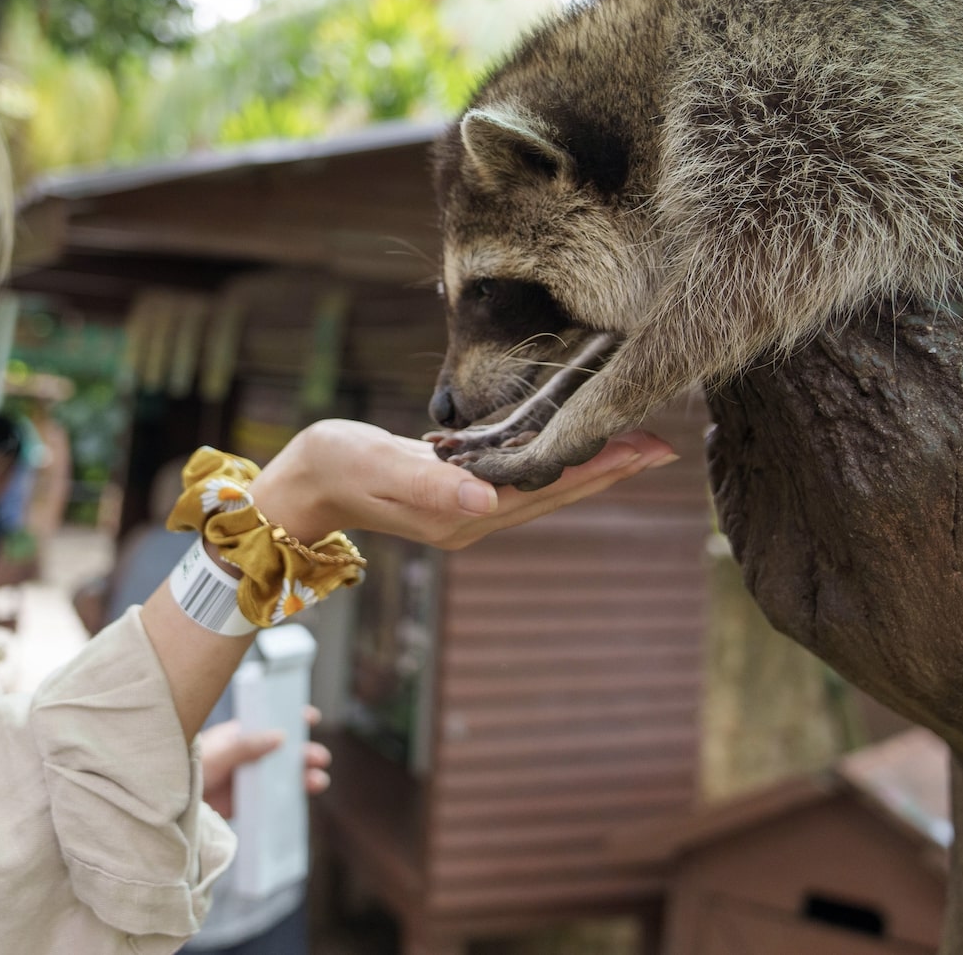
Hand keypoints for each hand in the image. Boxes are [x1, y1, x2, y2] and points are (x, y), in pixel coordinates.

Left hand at [199, 706, 331, 818]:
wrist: (173, 804)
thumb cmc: (190, 768)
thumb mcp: (218, 753)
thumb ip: (247, 746)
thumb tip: (281, 736)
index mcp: (242, 735)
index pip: (271, 722)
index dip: (292, 718)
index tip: (311, 717)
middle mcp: (251, 756)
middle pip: (286, 752)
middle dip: (305, 753)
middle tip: (318, 758)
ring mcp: (251, 779)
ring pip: (285, 776)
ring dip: (304, 776)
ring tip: (317, 781)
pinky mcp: (249, 802)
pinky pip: (275, 800)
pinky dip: (291, 799)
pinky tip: (302, 800)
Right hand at [250, 419, 676, 550]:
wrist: (299, 489)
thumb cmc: (333, 467)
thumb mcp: (376, 465)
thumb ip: (428, 480)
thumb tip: (486, 496)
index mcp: (462, 514)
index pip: (546, 487)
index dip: (597, 467)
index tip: (643, 447)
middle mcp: (474, 518)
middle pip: (558, 492)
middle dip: (611, 469)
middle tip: (663, 444)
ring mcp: (468, 511)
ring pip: (546, 488)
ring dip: (591, 468)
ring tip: (634, 446)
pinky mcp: (459, 496)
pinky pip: (525, 481)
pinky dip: (558, 463)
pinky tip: (573, 447)